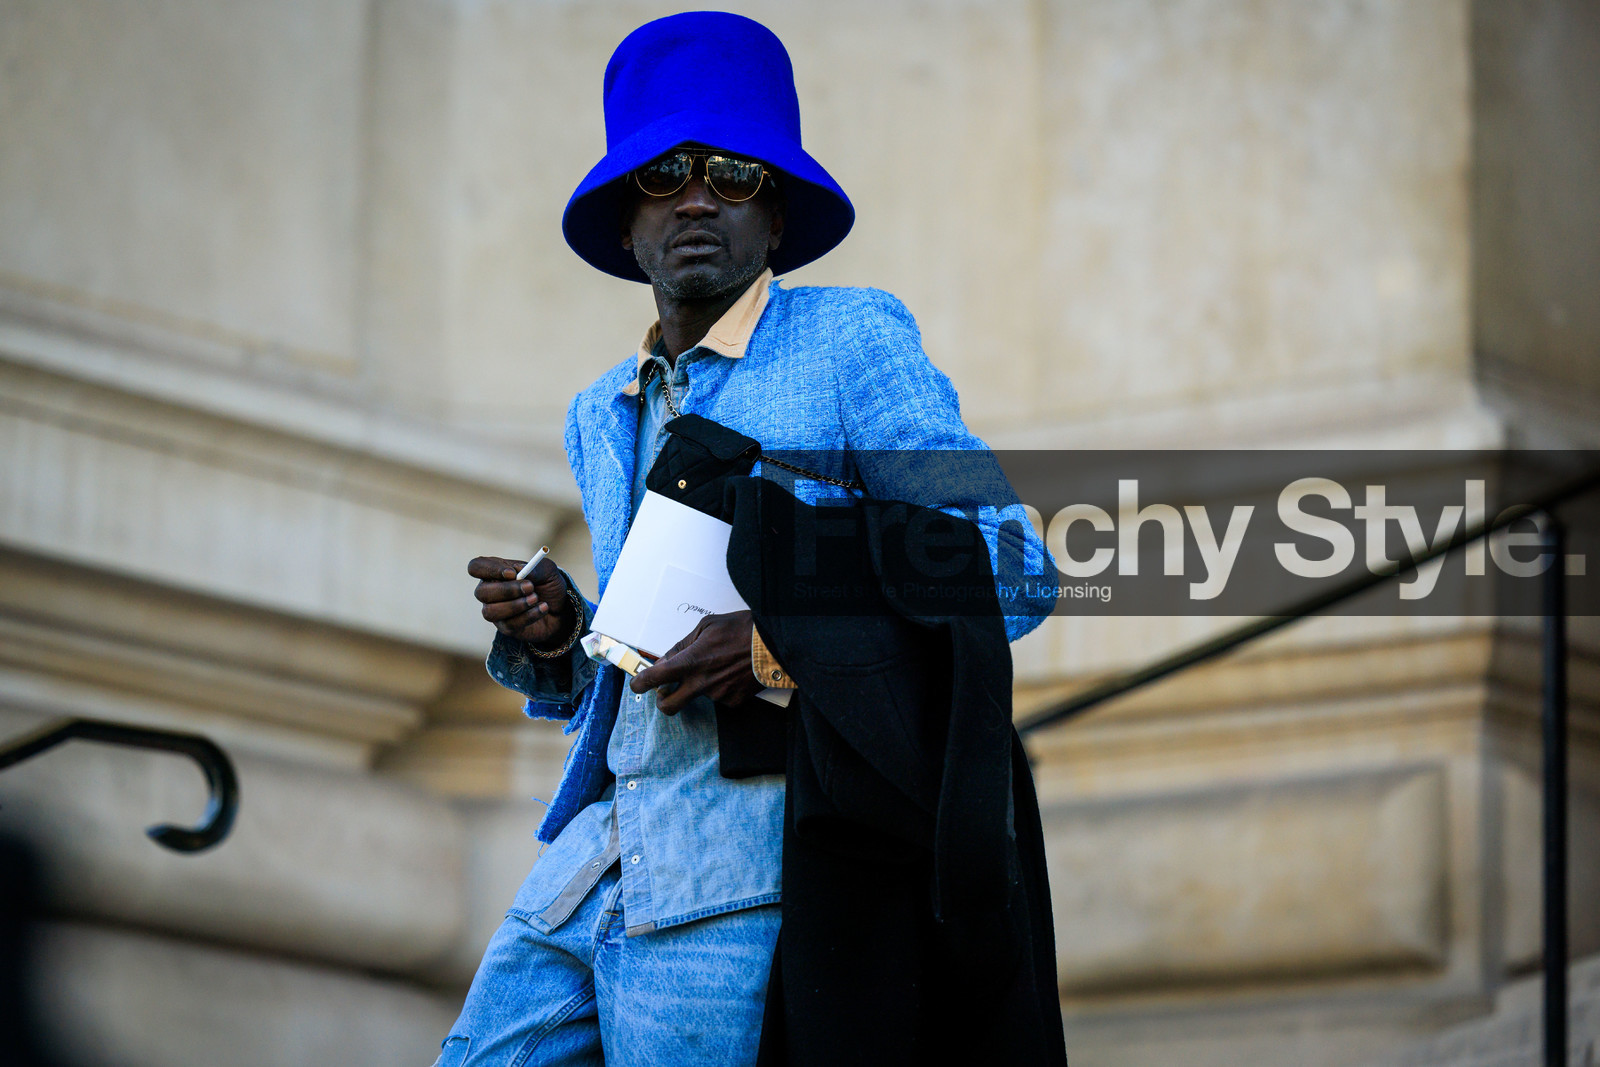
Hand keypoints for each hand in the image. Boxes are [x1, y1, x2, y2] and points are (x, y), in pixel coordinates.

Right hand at [469, 555, 575, 647]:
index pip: (476, 567)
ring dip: (516, 605)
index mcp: (495, 571)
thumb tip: (519, 570)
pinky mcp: (505, 627)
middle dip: (506, 590)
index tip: (512, 573)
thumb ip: (535, 568)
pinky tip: (542, 608)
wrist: (561, 609)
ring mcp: (495, 610)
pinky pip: (508, 624)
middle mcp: (490, 591)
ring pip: (490, 611)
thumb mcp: (548, 571)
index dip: (490, 569)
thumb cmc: (549, 585)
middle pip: (481, 592)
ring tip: (536, 598)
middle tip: (530, 588)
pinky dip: (528, 616)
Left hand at [630, 610, 762, 713]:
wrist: (777, 642)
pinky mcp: (734, 701)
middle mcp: (701, 683)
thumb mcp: (707, 627)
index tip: (637, 683)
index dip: (640, 683)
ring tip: (720, 665)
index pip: (655, 678)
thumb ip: (683, 645)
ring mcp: (718, 695)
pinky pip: (720, 697)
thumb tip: (666, 660)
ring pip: (699, 696)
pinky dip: (721, 687)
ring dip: (701, 685)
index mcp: (691, 662)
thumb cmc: (742, 628)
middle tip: (666, 691)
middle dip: (662, 701)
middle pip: (669, 706)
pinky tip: (733, 672)